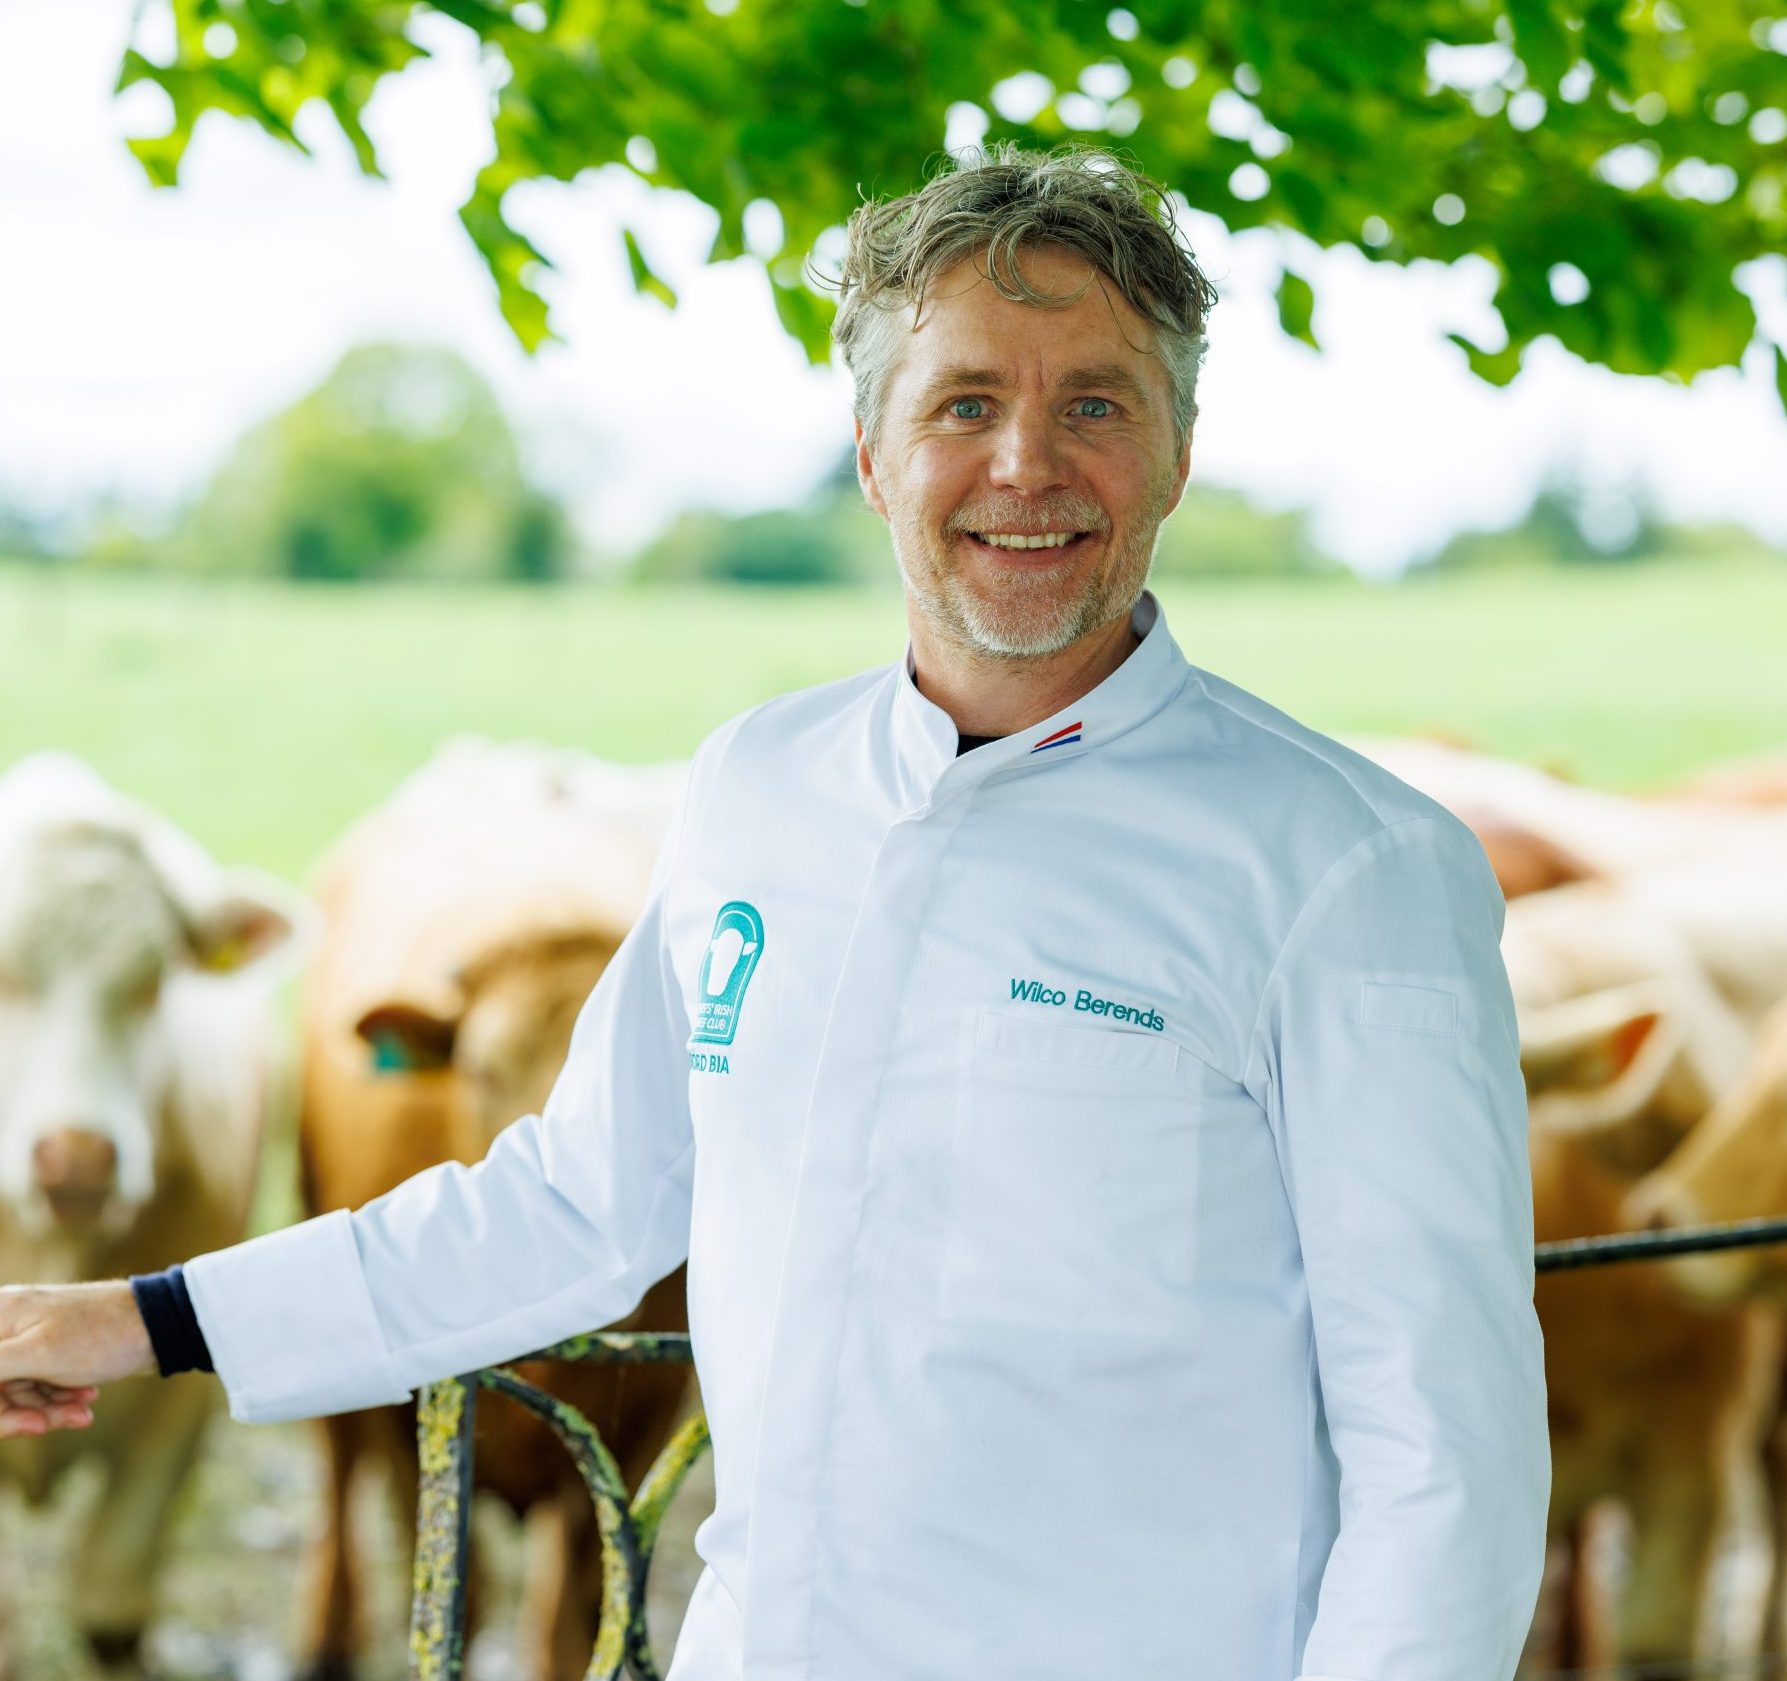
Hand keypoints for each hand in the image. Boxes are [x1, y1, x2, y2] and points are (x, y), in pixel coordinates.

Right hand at [0, 1280, 158, 1437]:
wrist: (159, 1323)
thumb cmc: (98, 1333)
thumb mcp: (34, 1355)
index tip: (26, 1422)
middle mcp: (3, 1324)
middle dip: (18, 1412)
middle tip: (49, 1425)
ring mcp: (25, 1338)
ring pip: (13, 1392)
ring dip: (44, 1409)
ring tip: (83, 1411)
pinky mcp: (48, 1353)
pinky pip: (36, 1388)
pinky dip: (57, 1401)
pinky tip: (85, 1404)